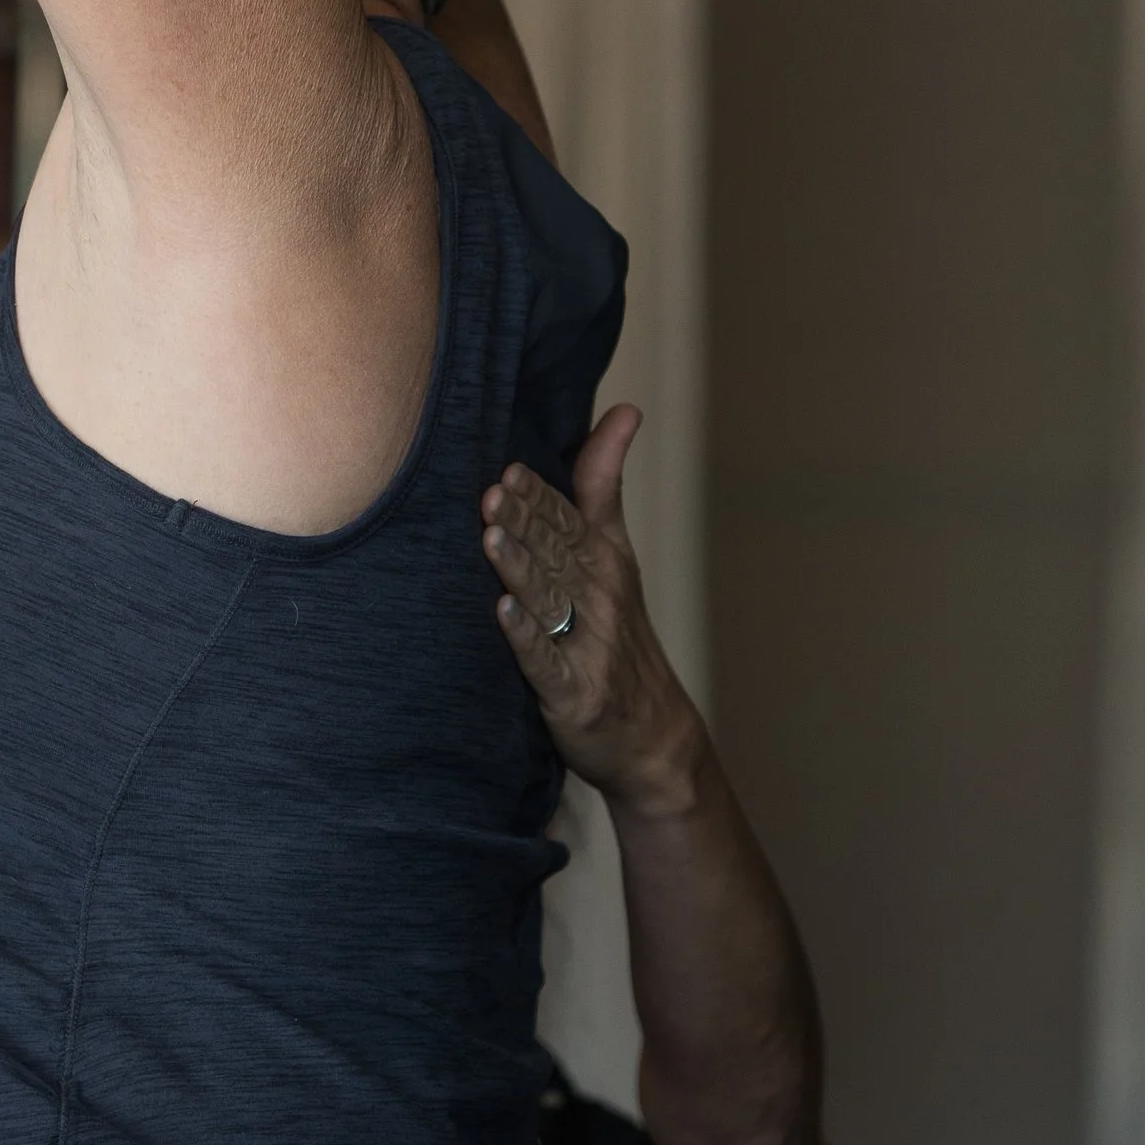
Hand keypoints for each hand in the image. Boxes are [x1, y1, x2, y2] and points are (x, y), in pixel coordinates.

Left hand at [484, 408, 703, 814]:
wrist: (653, 735)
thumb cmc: (619, 633)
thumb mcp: (617, 555)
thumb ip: (603, 485)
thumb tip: (624, 409)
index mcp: (604, 561)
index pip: (568, 521)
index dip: (539, 498)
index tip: (510, 470)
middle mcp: (598, 598)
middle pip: (555, 554)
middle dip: (524, 524)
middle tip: (492, 494)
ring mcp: (586, 647)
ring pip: (547, 600)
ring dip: (519, 569)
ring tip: (491, 540)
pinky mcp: (571, 692)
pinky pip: (544, 661)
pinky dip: (524, 638)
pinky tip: (501, 614)